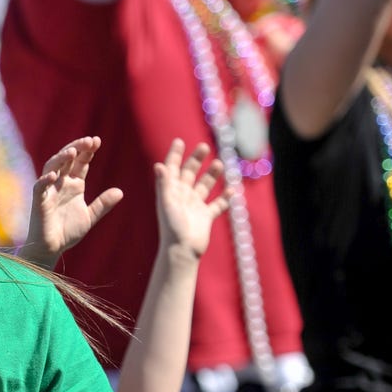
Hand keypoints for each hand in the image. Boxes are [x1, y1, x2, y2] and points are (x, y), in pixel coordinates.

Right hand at [19, 136, 123, 266]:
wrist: (52, 248)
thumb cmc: (67, 232)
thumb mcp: (90, 216)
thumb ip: (103, 204)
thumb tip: (120, 192)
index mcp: (73, 184)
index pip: (80, 162)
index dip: (87, 151)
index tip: (97, 141)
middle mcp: (60, 183)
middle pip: (66, 159)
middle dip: (77, 148)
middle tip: (89, 140)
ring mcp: (48, 190)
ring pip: (51, 168)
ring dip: (61, 158)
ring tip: (72, 151)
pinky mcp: (39, 201)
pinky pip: (40, 187)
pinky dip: (45, 180)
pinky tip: (53, 176)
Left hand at [154, 139, 228, 259]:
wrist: (182, 250)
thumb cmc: (172, 227)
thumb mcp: (167, 203)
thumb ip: (164, 183)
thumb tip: (159, 165)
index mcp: (171, 192)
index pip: (172, 169)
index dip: (175, 155)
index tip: (179, 141)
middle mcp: (182, 197)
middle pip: (189, 174)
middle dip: (196, 160)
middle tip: (204, 146)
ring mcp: (194, 207)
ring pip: (204, 186)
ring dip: (212, 175)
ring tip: (219, 163)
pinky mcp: (206, 217)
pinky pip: (217, 204)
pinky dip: (225, 197)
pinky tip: (232, 189)